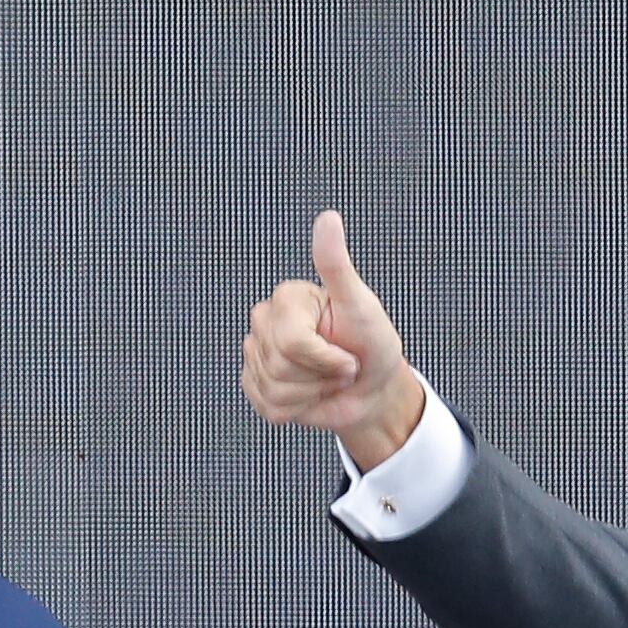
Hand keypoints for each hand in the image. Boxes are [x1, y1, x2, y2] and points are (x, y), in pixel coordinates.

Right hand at [242, 208, 428, 469]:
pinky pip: (268, 407)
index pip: (292, 341)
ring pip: (274, 390)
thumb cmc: (371, 343)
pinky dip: (298, 410)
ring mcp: (256, 355)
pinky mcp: (255, 386)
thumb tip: (328, 218)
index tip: (350, 356)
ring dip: (312, 394)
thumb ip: (337, 265)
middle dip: (321, 376)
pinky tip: (311, 394)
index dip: (326, 359)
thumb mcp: (360, 304)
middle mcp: (264, 322)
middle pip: (280, 366)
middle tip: (341, 367)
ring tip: (328, 381)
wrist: (372, 388)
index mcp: (286, 299)